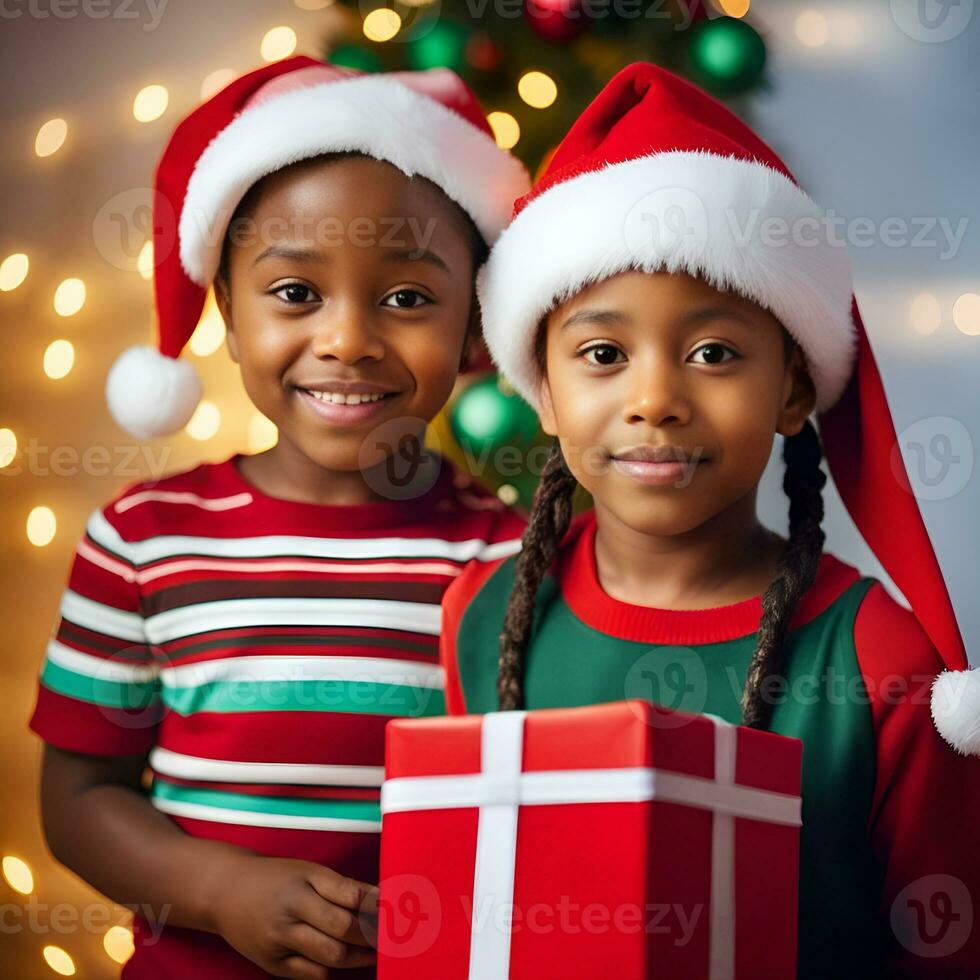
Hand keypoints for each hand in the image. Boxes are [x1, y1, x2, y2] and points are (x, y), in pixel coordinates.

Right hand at [209, 853, 378, 978]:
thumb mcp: (309, 872)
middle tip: (393, 937)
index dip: (376, 907)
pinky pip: (312, 974)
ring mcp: (279, 941)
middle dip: (371, 935)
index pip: (349, 897)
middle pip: (342, 929)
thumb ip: (345, 886)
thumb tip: (382, 897)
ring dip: (359, 957)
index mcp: (302, 882)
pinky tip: (349, 961)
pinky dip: (333, 969)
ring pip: (330, 956)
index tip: (396, 911)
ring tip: (377, 953)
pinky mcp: (273, 965)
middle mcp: (290, 912)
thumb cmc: (276, 878)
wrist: (227, 892)